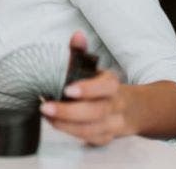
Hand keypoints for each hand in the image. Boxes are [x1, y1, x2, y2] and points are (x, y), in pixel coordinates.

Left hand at [40, 31, 136, 145]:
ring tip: (47, 115)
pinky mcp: (105, 138)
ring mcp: (112, 124)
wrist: (129, 109)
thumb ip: (81, 53)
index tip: (68, 89)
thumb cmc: (101, 86)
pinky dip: (71, 133)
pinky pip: (89, 140)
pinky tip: (54, 123)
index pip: (105, 87)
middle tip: (46, 107)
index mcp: (111, 85)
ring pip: (92, 129)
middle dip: (69, 112)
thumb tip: (76, 35)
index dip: (88, 89)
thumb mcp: (92, 67)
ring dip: (66, 125)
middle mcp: (114, 105)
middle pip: (96, 112)